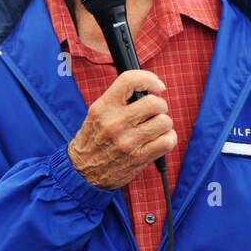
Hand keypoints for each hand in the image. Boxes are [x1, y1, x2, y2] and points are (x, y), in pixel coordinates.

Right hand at [67, 70, 176, 189]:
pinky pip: (167, 141)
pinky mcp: (138, 157)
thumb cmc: (93, 140)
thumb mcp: (97, 114)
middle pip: (154, 103)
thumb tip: (147, 88)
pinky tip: (158, 140)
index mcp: (103, 107)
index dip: (149, 79)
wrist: (82, 171)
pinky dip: (168, 139)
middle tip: (153, 113)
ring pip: (165, 122)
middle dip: (159, 106)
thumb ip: (119, 100)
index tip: (156, 86)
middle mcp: (115, 122)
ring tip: (153, 129)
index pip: (129, 80)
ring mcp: (127, 141)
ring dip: (163, 124)